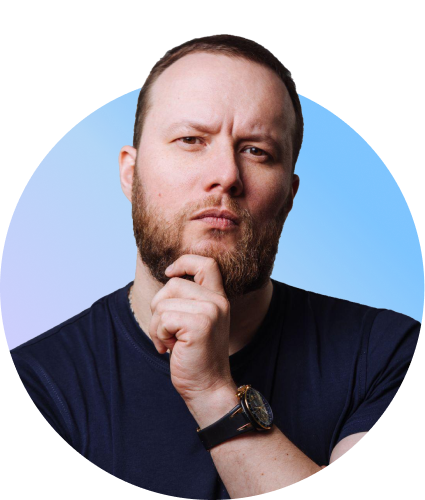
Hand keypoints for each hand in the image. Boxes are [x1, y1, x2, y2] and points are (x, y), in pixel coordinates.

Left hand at [149, 255, 233, 403]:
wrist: (208, 387)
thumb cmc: (196, 356)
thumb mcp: (196, 322)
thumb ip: (188, 300)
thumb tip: (168, 276)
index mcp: (218, 299)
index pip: (206, 263)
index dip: (184, 261)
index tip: (170, 272)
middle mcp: (217, 301)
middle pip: (172, 284)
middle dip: (160, 308)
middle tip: (168, 332)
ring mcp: (210, 311)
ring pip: (163, 303)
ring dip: (157, 326)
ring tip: (171, 342)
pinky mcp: (199, 325)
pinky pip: (162, 319)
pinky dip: (158, 335)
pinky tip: (170, 349)